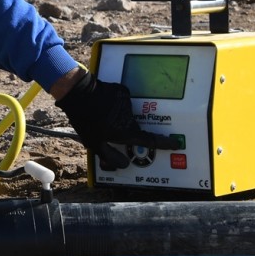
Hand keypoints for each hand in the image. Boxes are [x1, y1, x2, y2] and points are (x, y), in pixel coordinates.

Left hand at [55, 71, 182, 169]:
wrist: (79, 92)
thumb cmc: (85, 120)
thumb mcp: (93, 143)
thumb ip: (110, 156)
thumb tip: (125, 164)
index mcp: (126, 131)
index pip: (149, 140)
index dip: (164, 143)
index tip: (175, 143)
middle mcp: (130, 117)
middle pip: (135, 127)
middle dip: (126, 131)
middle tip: (109, 129)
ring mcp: (127, 103)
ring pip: (127, 114)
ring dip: (118, 117)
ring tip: (101, 116)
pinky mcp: (122, 91)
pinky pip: (123, 102)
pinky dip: (115, 105)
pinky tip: (102, 105)